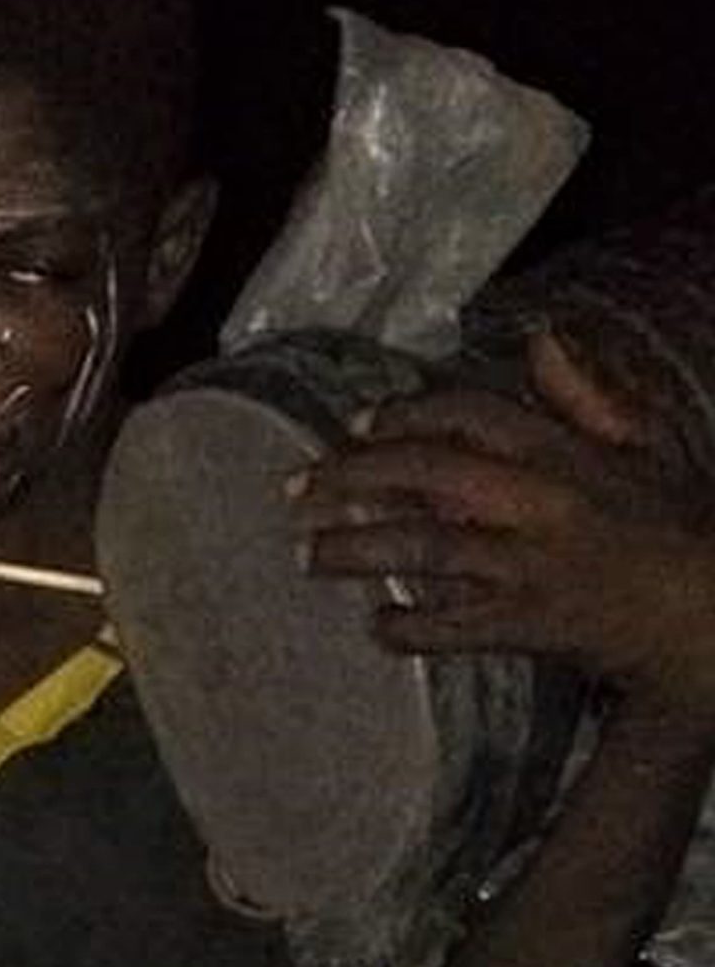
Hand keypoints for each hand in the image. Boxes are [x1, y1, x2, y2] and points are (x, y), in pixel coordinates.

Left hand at [298, 331, 714, 732]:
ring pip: (426, 549)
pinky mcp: (531, 625)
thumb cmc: (673, 525)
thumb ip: (586, 395)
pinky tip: (376, 628)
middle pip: (428, 474)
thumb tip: (541, 337)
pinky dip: (409, 630)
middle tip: (294, 489)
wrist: (713, 611)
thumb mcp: (644, 445)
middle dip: (353, 477)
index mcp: (564, 453)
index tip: (354, 426)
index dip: (405, 414)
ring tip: (307, 555)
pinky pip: (454, 628)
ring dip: (357, 551)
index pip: (470, 414)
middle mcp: (541, 502)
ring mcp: (533, 566)